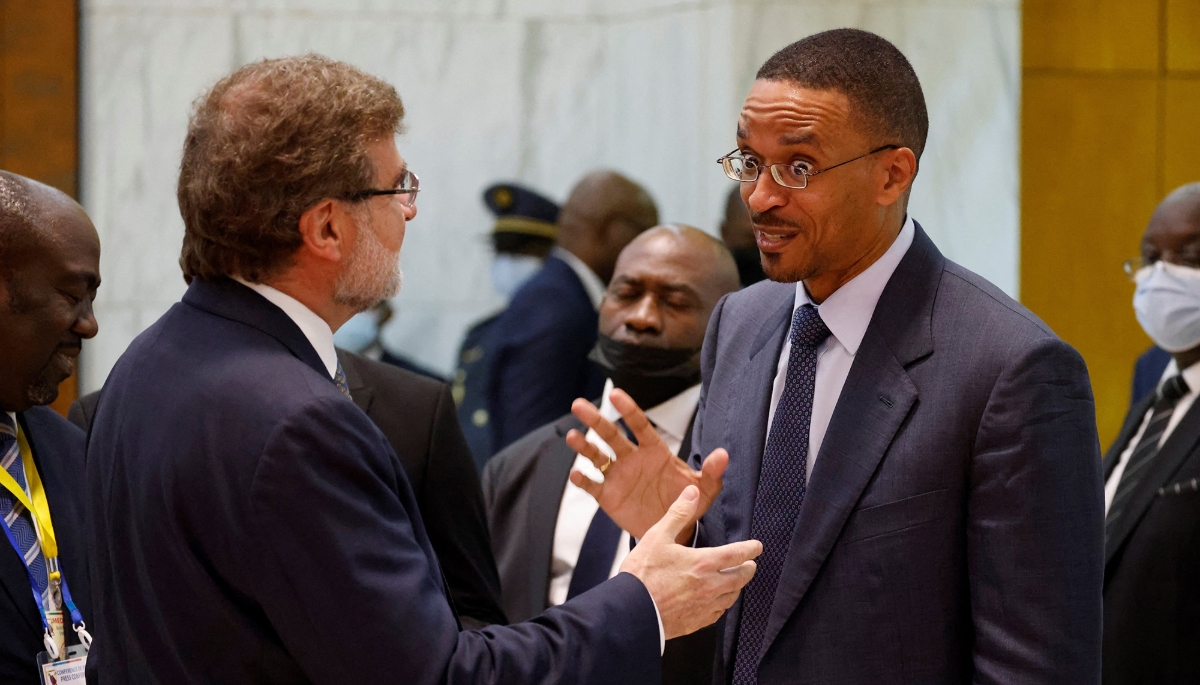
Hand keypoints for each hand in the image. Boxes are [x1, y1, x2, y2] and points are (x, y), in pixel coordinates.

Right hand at [567, 388, 727, 540]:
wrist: (673, 529)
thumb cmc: (688, 502)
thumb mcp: (704, 489)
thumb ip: (712, 472)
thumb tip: (723, 454)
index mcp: (654, 451)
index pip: (639, 425)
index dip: (628, 409)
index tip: (615, 393)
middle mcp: (632, 458)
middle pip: (611, 435)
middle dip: (595, 419)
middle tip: (578, 404)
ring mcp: (618, 476)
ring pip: (596, 456)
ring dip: (584, 446)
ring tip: (572, 436)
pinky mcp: (608, 496)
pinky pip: (592, 485)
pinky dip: (583, 480)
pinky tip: (576, 474)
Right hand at [619, 485, 760, 639]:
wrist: (631, 611)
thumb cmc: (642, 574)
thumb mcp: (658, 536)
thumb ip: (678, 514)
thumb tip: (692, 492)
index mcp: (704, 563)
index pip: (736, 554)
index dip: (750, 549)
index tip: (757, 547)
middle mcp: (710, 586)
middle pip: (740, 578)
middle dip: (748, 569)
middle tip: (751, 564)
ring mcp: (704, 607)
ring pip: (731, 597)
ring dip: (737, 587)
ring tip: (736, 583)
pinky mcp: (696, 622)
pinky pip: (717, 613)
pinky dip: (721, 605)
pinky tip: (717, 603)